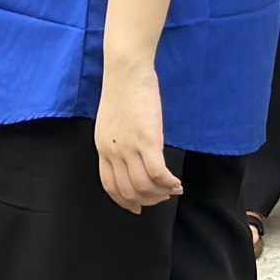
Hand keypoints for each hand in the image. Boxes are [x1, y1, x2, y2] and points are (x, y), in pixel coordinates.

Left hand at [94, 60, 181, 213]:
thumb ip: (117, 142)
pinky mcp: (147, 141)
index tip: (136, 208)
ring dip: (161, 193)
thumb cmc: (123, 91)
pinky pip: (158, 174)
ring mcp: (129, 148)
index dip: (124, 201)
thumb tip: (130, 157)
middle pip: (128, 191)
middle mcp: (113, 152)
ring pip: (144, 186)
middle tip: (162, 198)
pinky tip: (177, 184)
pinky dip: (169, 183)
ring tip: (173, 190)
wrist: (126, 71)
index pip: (109, 185)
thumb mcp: (111, 122)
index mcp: (102, 147)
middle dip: (147, 200)